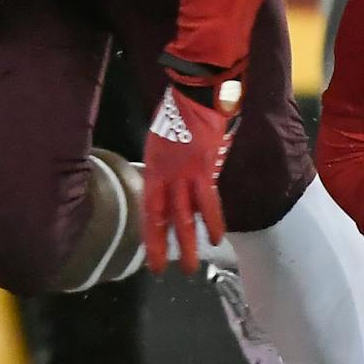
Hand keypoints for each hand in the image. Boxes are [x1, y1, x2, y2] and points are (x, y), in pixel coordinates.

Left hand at [140, 73, 241, 274]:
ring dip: (187, 244)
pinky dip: (212, 222)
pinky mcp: (204, 170)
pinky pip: (207, 202)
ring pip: (183, 217)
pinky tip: (215, 239)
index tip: (148, 253)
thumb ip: (164, 164)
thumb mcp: (161, 140)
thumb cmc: (180, 111)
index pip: (148, 209)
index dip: (148, 233)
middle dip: (161, 247)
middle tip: (162, 270)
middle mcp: (165, 176)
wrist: (195, 93)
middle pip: (161, 218)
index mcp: (152, 168)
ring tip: (190, 267)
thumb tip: (172, 181)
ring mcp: (184, 174)